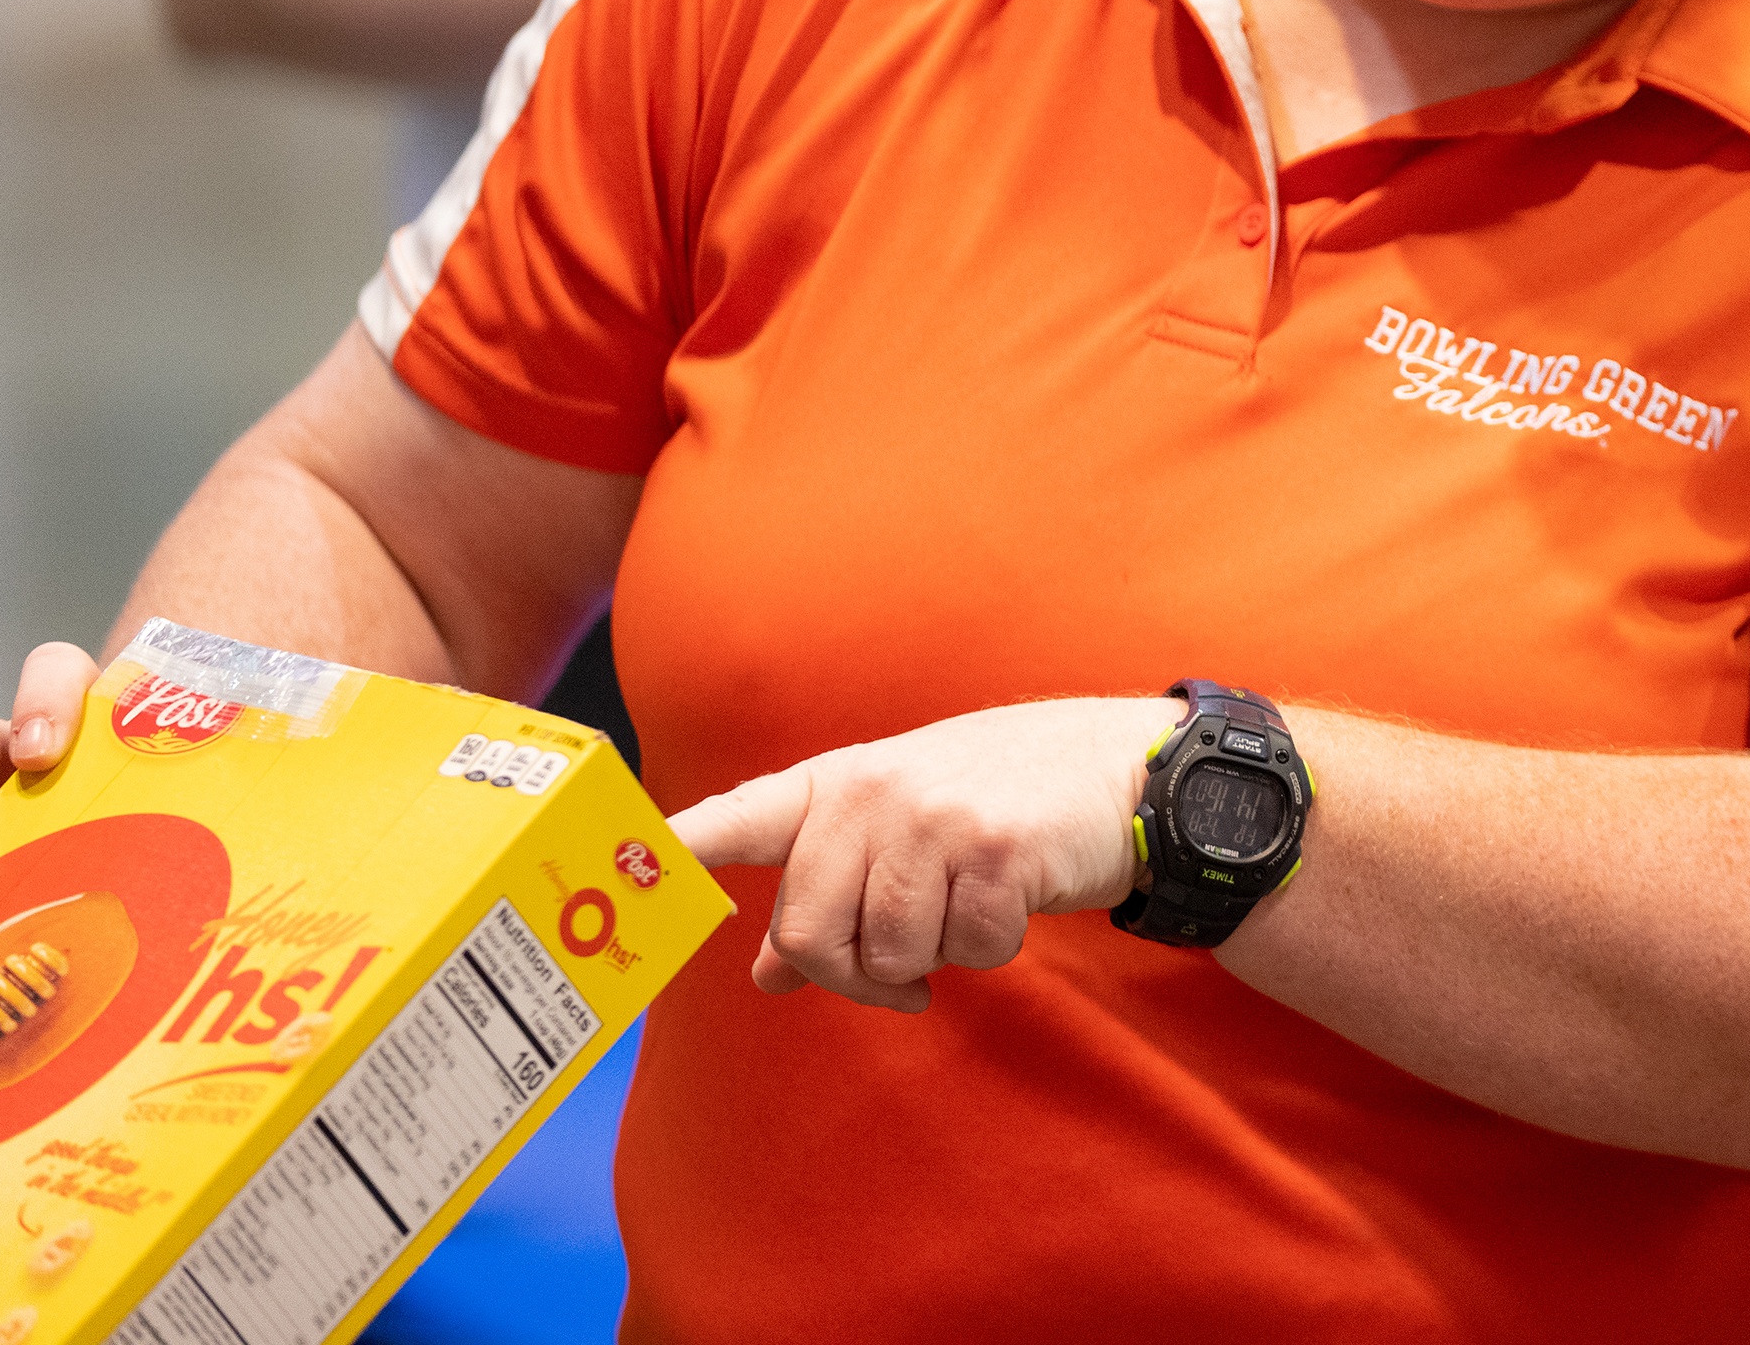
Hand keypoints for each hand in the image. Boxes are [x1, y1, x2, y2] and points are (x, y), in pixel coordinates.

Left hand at [669, 697, 1172, 1012]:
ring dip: (932, 963)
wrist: (1121, 771)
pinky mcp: (993, 848)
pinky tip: (1012, 904)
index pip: (739, 818)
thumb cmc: (1005, 799)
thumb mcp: (906, 828)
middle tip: (900, 977)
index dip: (677, 849)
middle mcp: (873, 792)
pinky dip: (991, 949)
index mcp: (838, 783)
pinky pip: (964, 953)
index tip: (628, 864)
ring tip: (966, 918)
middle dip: (856, 977)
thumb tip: (765, 974)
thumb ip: (831, 888)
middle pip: (812, 936)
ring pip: (888, 955)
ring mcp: (931, 816)